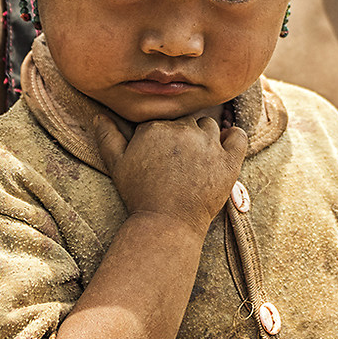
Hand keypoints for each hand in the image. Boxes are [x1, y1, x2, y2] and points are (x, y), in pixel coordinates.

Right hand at [93, 111, 247, 237]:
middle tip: (180, 160)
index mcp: (156, 126)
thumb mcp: (116, 165)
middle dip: (184, 135)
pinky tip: (225, 147)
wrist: (166, 224)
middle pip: (188, 120)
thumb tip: (99, 115)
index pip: (166, 117)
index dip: (165, 133)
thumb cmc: (139, 195)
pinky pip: (238, 136)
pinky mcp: (229, 160)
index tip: (164, 152)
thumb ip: (108, 137)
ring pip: (210, 126)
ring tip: (197, 161)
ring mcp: (208, 144)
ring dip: (205, 137)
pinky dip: (233, 138)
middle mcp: (183, 129)